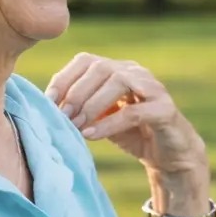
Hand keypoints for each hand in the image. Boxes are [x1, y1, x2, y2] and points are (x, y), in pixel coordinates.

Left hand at [45, 54, 206, 175]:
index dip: (64, 78)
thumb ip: (80, 109)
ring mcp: (153, 88)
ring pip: (119, 82)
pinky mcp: (165, 109)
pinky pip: (134, 112)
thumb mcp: (101, 118)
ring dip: (92, 105)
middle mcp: (136, 72)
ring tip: (76, 125)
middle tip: (62, 116)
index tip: (48, 101)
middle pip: (101, 68)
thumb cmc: (132, 134)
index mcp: (118, 69)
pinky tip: (92, 135)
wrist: (169, 155)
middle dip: (76, 92)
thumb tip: (46, 108)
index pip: (86, 61)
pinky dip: (109, 123)